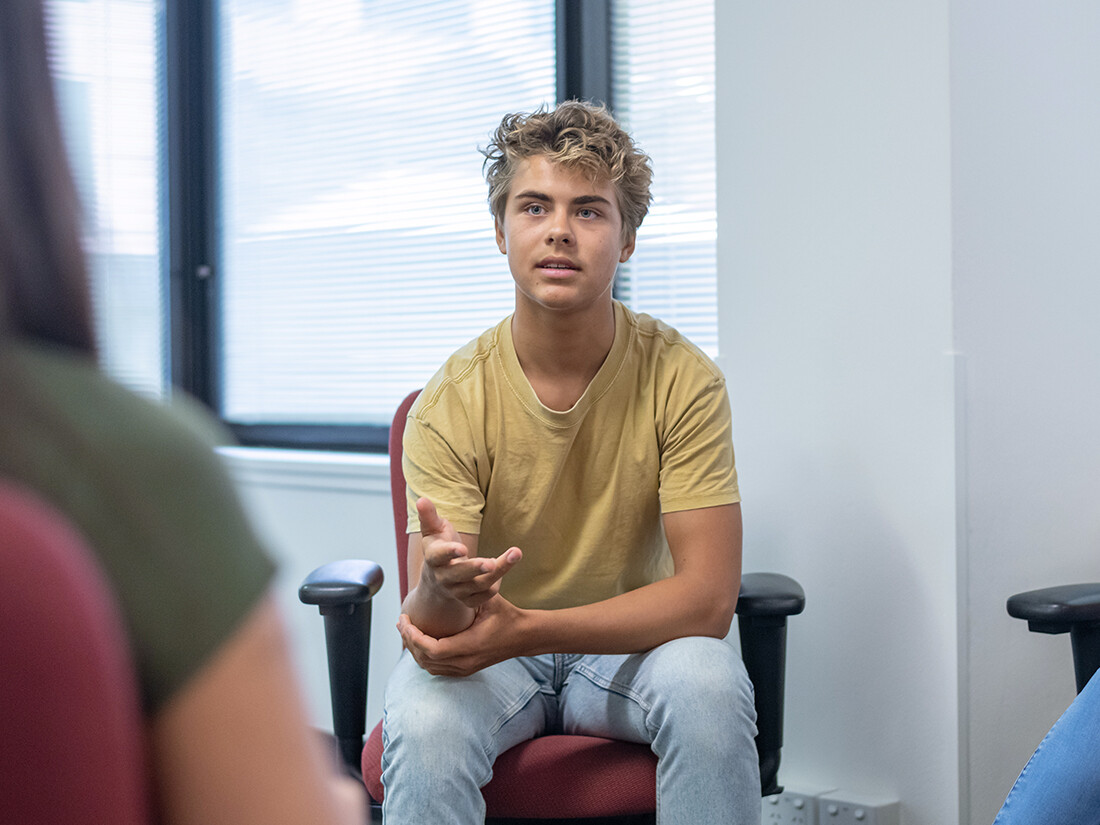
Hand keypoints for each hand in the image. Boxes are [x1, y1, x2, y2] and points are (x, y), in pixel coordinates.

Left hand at [397, 595, 525, 676]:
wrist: (524, 637)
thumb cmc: (507, 616)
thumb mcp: (491, 600)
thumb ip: (475, 585)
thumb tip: (463, 562)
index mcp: (469, 645)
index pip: (432, 649)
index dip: (414, 636)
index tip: (406, 619)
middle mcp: (465, 662)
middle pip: (425, 660)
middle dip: (409, 641)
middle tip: (402, 622)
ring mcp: (465, 669)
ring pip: (429, 666)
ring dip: (415, 649)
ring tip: (407, 630)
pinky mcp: (465, 670)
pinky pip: (437, 669)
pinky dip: (424, 656)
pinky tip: (420, 640)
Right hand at [416, 497, 520, 608]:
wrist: (436, 580)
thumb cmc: (438, 547)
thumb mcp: (432, 531)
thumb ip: (429, 516)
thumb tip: (422, 499)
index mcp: (433, 558)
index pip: (439, 557)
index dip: (450, 552)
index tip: (462, 548)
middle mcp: (444, 578)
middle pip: (461, 575)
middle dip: (476, 568)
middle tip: (492, 562)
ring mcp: (457, 591)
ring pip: (480, 584)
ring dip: (500, 570)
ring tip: (515, 553)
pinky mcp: (469, 600)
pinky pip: (487, 595)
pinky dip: (497, 582)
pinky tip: (504, 565)